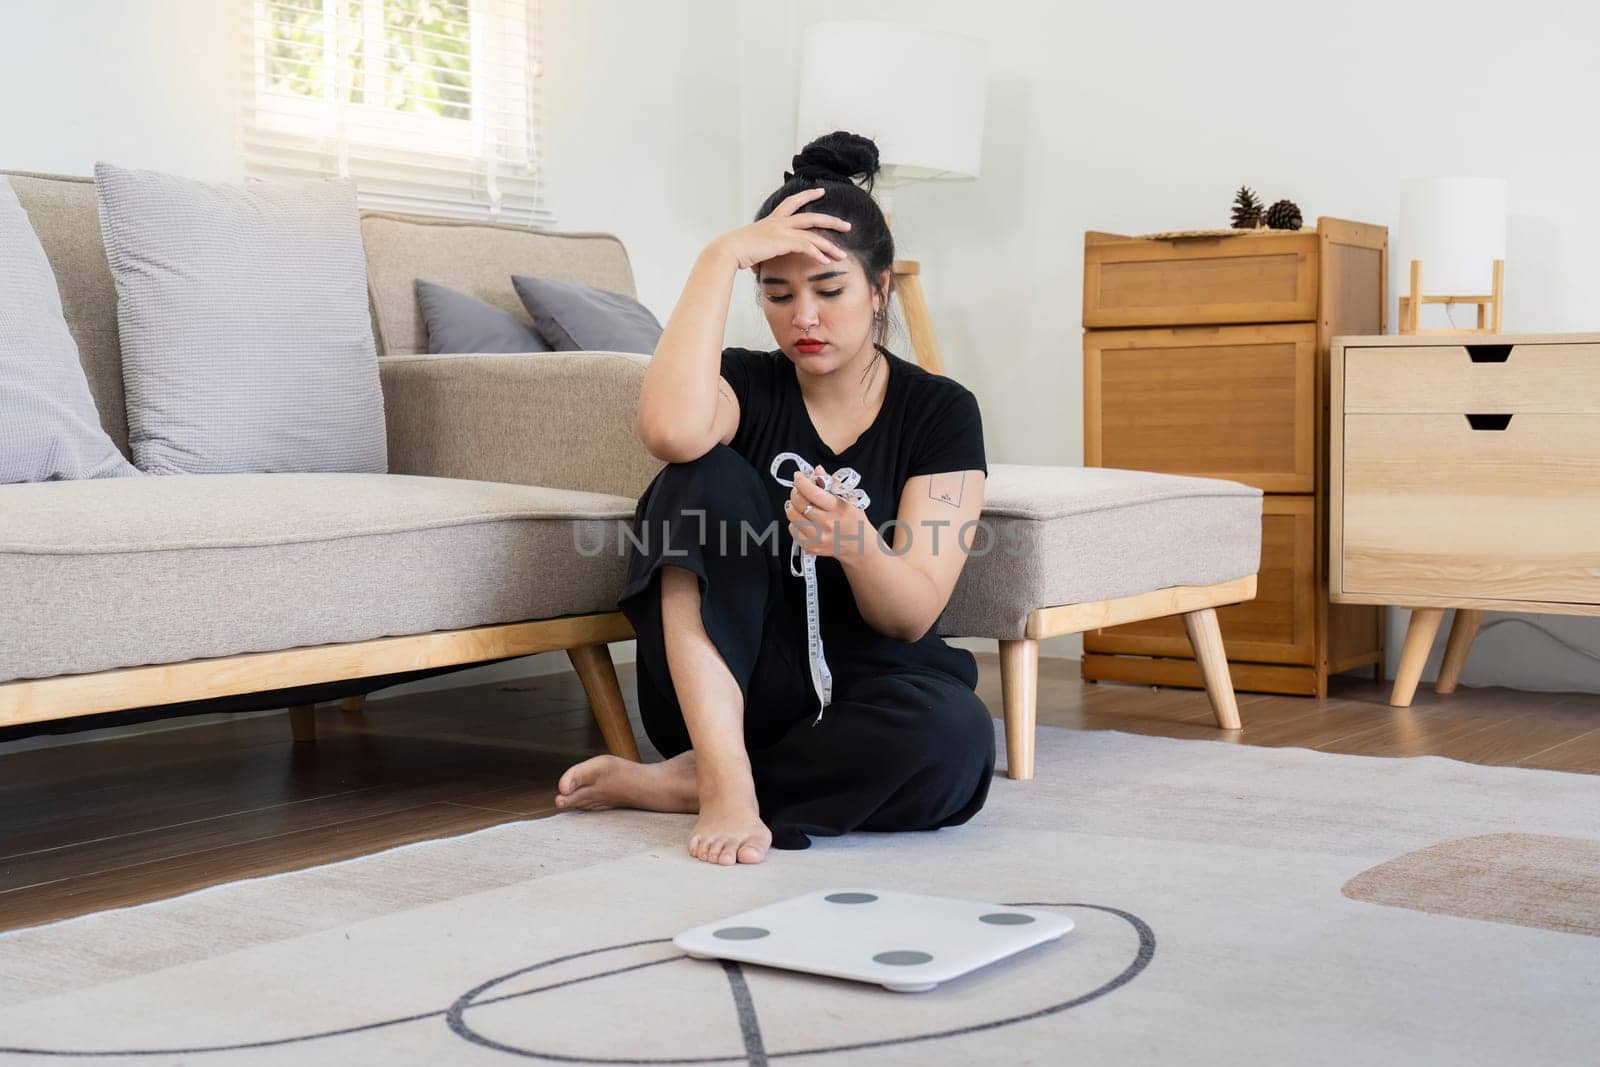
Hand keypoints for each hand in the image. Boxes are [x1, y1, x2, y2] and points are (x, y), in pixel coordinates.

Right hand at [713, 188, 851, 270]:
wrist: (729, 250)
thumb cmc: (737, 251)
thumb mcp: (753, 246)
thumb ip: (760, 250)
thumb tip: (756, 263)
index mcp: (772, 220)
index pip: (792, 202)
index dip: (807, 195)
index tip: (820, 191)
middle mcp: (779, 222)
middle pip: (812, 216)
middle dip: (831, 221)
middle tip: (847, 225)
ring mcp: (782, 230)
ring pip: (813, 235)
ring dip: (830, 246)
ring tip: (842, 255)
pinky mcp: (783, 241)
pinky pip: (806, 246)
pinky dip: (818, 253)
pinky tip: (826, 261)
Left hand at [785, 465, 870, 563]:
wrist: (859, 545)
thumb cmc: (854, 519)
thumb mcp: (850, 497)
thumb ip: (832, 483)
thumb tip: (817, 470)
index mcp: (838, 509)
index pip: (813, 493)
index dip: (802, 482)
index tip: (798, 476)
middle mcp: (828, 524)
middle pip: (800, 503)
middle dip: (796, 492)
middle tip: (798, 489)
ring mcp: (819, 537)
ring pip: (793, 516)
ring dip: (793, 506)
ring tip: (800, 503)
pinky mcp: (811, 546)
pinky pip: (793, 529)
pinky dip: (795, 521)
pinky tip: (803, 518)